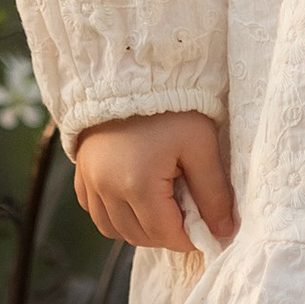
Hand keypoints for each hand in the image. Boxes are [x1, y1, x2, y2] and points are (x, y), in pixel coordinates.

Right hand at [72, 110, 238, 253]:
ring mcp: (89, 179)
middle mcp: (107, 187)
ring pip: (113, 229)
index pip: (164, 235)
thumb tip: (224, 233)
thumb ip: (214, 193)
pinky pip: (94, 211)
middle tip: (184, 211)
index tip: (203, 225)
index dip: (188, 236)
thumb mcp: (201, 144)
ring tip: (161, 205)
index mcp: (138, 183)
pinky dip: (113, 214)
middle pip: (138, 235)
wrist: (134, 67)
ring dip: (139, 228)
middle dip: (165, 232)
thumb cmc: (172, 104)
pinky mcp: (81, 171)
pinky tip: (132, 198)